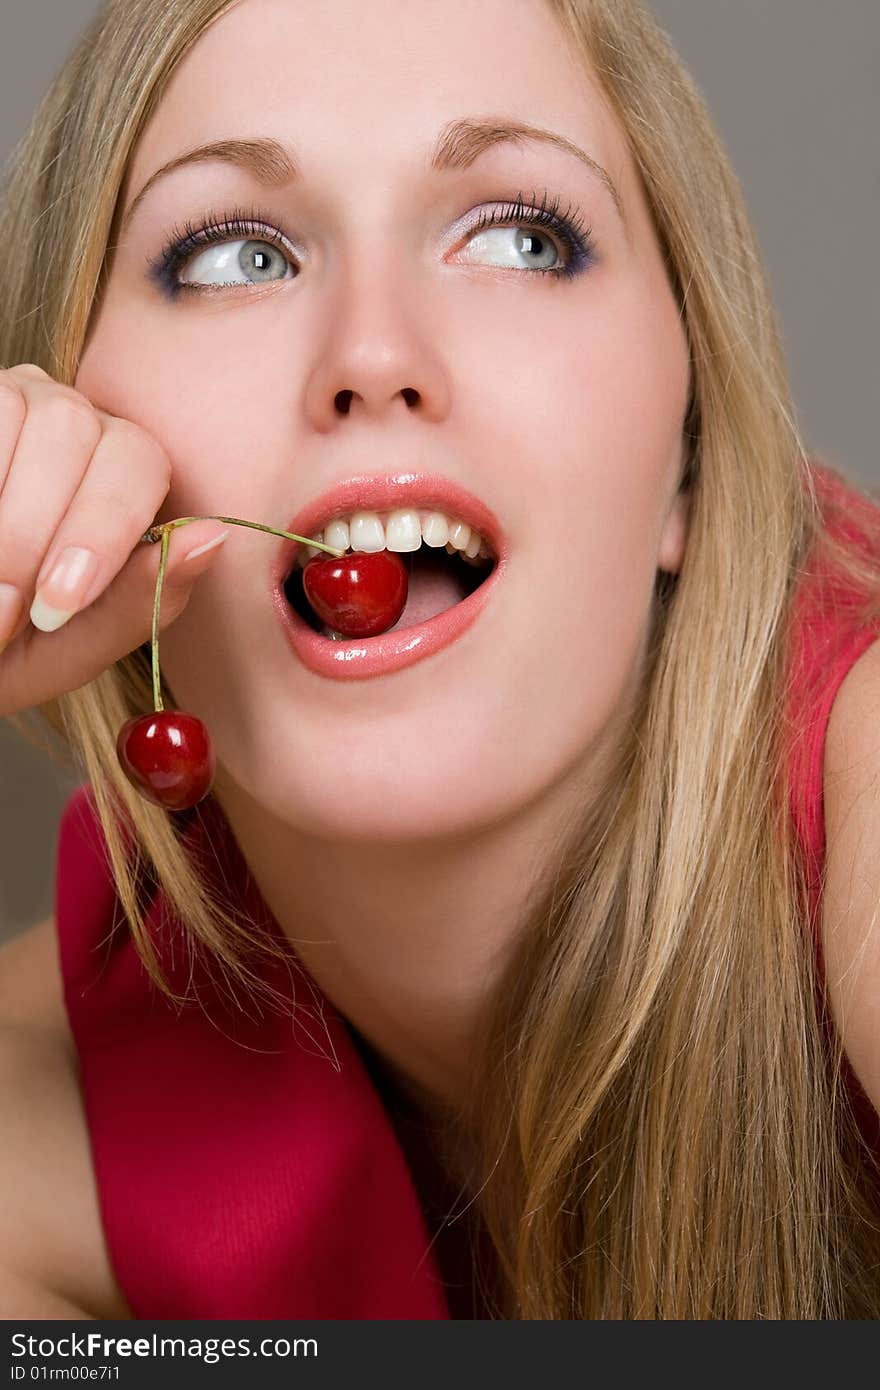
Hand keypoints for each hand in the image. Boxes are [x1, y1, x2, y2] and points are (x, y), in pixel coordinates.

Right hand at [0, 364, 226, 717]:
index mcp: (120, 473)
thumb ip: (141, 599)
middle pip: (79, 430)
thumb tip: (213, 536)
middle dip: (41, 531)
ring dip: (6, 519)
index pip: (140, 461)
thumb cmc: (14, 648)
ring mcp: (17, 399)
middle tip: (9, 609)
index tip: (62, 603)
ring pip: (27, 414)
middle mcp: (71, 421)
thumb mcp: (75, 643)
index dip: (103, 529)